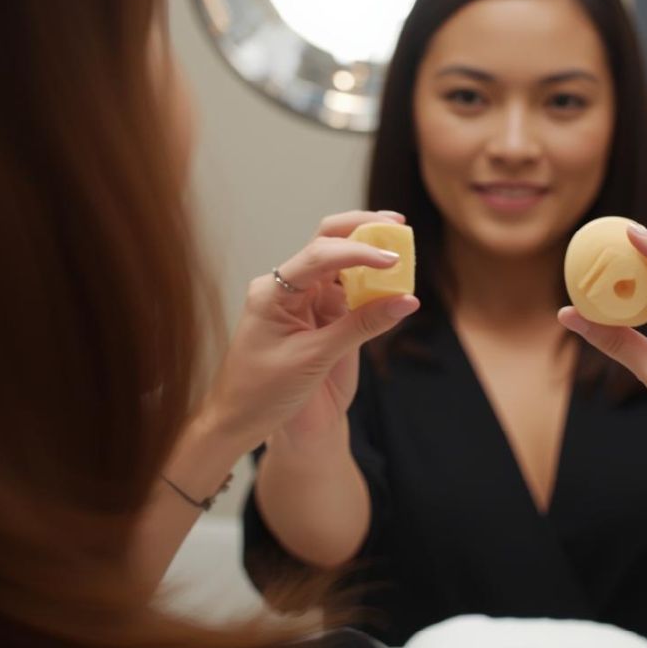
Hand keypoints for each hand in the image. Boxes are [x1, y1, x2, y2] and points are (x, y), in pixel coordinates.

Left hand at [202, 211, 419, 454]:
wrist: (240, 423)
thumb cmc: (262, 392)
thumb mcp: (314, 359)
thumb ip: (362, 327)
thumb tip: (406, 300)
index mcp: (273, 292)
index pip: (319, 256)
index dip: (359, 252)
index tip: (392, 259)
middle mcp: (286, 287)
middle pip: (327, 242)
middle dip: (363, 229)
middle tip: (399, 224)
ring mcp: (302, 300)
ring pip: (340, 263)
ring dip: (370, 254)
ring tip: (402, 251)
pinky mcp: (317, 316)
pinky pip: (347, 291)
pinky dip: (370, 284)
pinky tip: (391, 282)